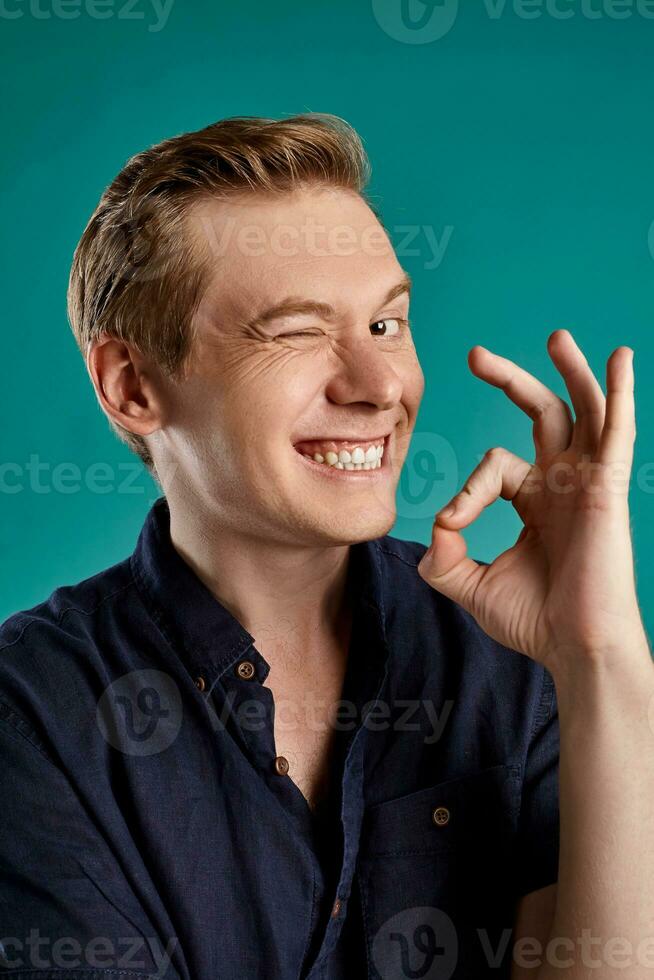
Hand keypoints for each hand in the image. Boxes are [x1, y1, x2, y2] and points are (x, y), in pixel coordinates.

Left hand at [417, 329, 648, 672]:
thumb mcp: (470, 585)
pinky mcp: (608, 487)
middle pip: (541, 415)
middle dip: (510, 380)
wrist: (575, 648)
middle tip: (475, 355)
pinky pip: (617, 430)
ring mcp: (588, 482)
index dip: (467, 489)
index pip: (494, 465)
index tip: (453, 523)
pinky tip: (620, 359)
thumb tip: (433, 530)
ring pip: (582, 411)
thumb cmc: (534, 621)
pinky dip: (619, 393)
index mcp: (534, 500)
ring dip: (570, 371)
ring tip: (555, 336)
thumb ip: (444, 557)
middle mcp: (563, 483)